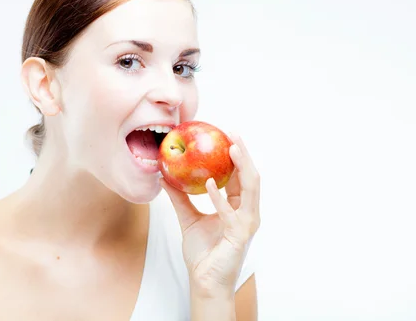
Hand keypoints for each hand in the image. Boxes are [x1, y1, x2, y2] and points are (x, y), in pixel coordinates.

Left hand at [160, 133, 260, 296]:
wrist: (204, 281)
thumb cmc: (202, 253)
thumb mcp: (187, 217)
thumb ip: (179, 197)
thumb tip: (164, 176)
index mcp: (237, 207)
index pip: (239, 176)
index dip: (235, 155)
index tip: (225, 135)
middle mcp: (247, 213)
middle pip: (250, 177)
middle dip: (244, 153)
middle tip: (232, 133)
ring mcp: (246, 224)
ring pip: (251, 189)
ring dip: (242, 167)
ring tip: (231, 148)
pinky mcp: (239, 236)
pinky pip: (230, 213)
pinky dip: (220, 197)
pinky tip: (210, 184)